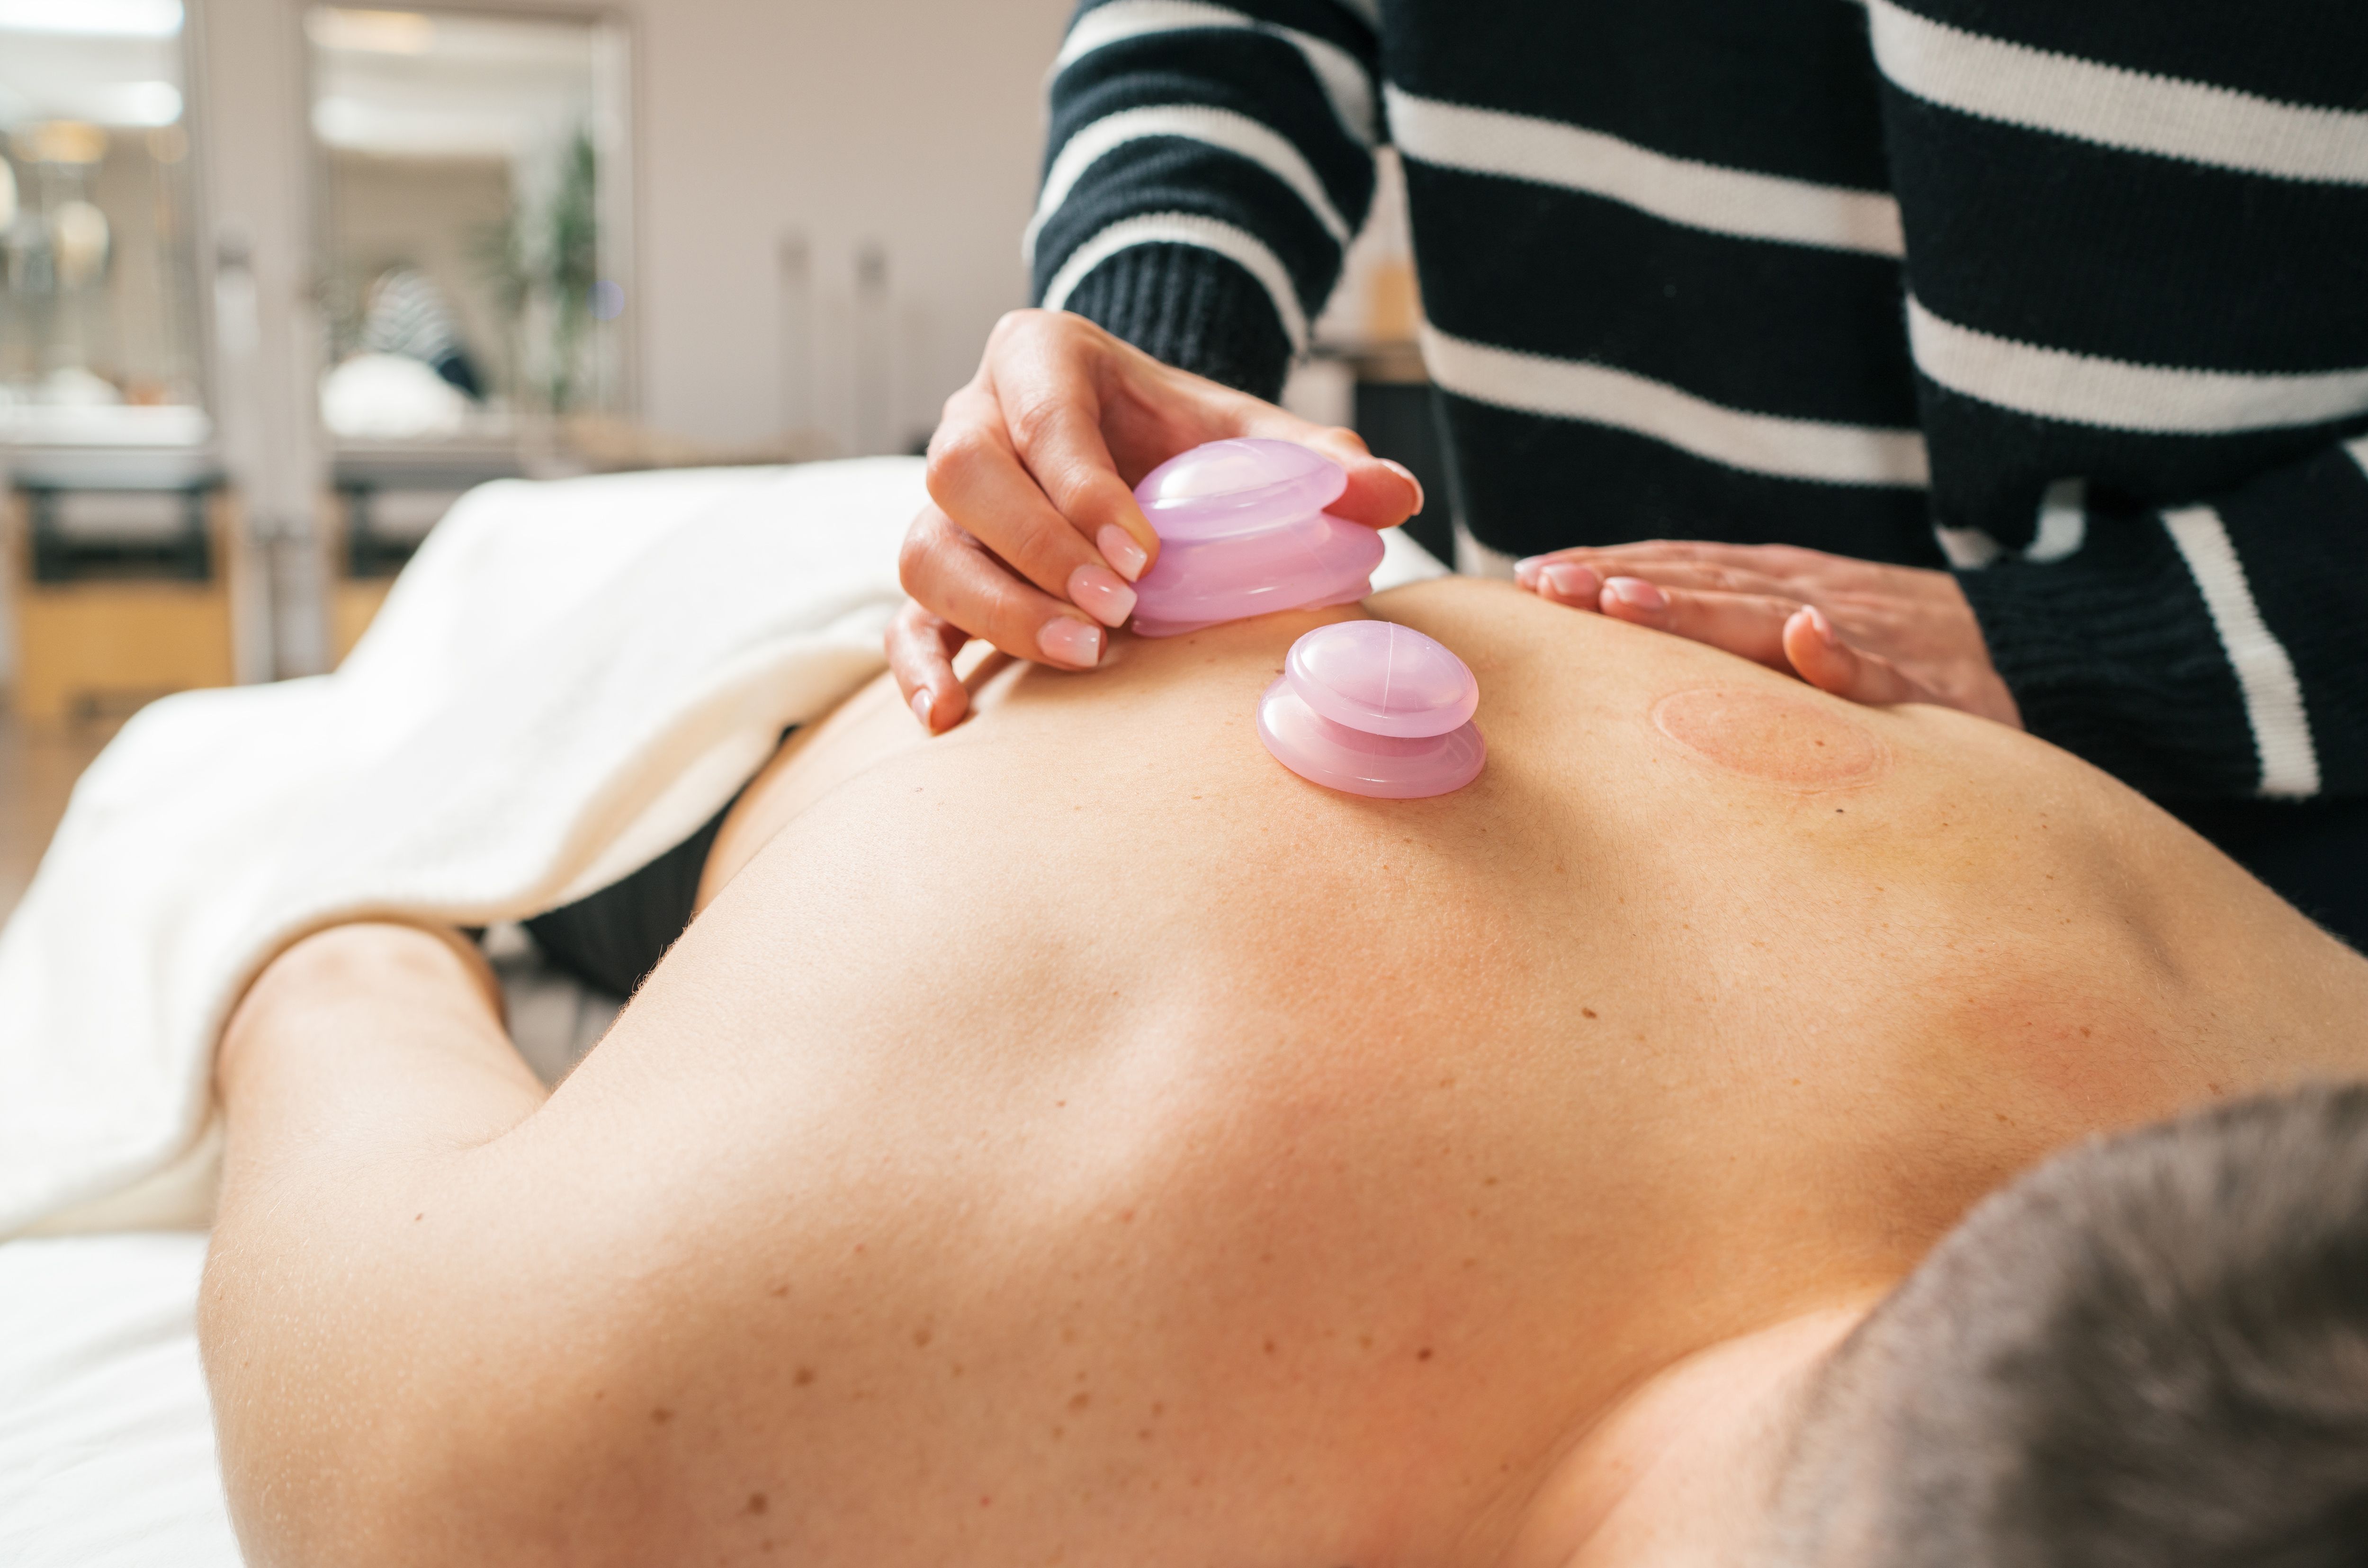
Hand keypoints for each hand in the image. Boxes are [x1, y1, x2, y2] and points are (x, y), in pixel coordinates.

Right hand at [889, 309, 1423, 732]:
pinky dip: (921, 665)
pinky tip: (956, 714)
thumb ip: (1318, 457)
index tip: (1145, 554)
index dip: (1081, 486)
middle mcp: (972, 417)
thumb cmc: (1183, 436)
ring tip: (1083, 655)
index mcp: (1039, 356)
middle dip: (1037, 548)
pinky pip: (905, 615)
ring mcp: (943, 501)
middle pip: (960, 474)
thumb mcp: (1251, 431)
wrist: (1134, 444)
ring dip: (995, 608)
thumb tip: (1395, 495)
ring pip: (925, 546)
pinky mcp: (938, 568)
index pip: (1041, 413)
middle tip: (1121, 611)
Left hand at [1515, 540, 2021, 727]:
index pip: (1678, 571)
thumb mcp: (1800, 632)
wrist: (2026, 656)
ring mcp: (1868, 635)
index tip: (1530, 577)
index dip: (1605, 569)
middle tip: (1548, 585)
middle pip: (1705, 585)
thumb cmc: (1888, 655)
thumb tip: (1618, 628)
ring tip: (1627, 601)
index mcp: (1777, 589)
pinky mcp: (1928, 684)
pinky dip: (1843, 656)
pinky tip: (1809, 639)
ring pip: (1772, 619)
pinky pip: (1883, 674)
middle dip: (1620, 581)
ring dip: (1699, 607)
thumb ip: (1725, 631)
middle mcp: (1811, 598)